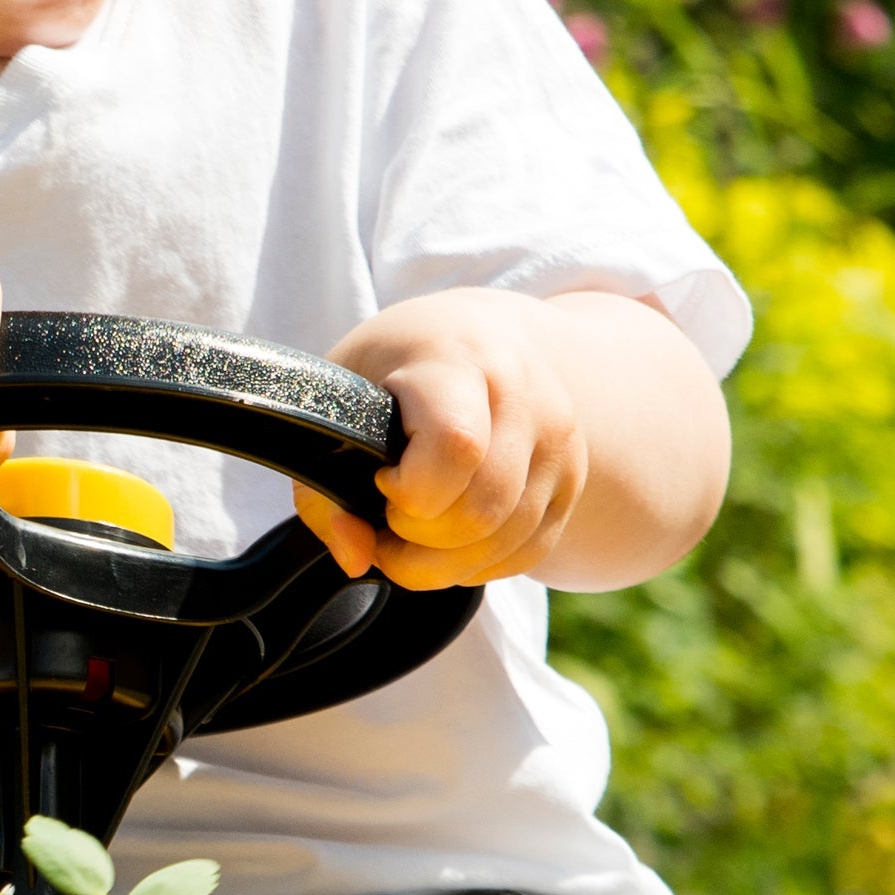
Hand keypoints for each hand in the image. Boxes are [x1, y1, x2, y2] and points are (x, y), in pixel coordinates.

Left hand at [299, 287, 590, 589]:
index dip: (409, 491)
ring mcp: (557, 435)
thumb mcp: (336, 404)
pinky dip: (483, 564)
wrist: (478, 329)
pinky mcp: (573, 473)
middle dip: (420, 544)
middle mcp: (522, 392)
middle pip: (482, 510)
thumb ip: (321, 491)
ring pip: (508, 539)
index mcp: (455, 359)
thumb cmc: (392, 367)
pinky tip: (450, 543)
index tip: (380, 480)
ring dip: (448, 564)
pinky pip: (532, 549)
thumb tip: (357, 557)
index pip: (455, 446)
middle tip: (388, 525)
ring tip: (412, 538)